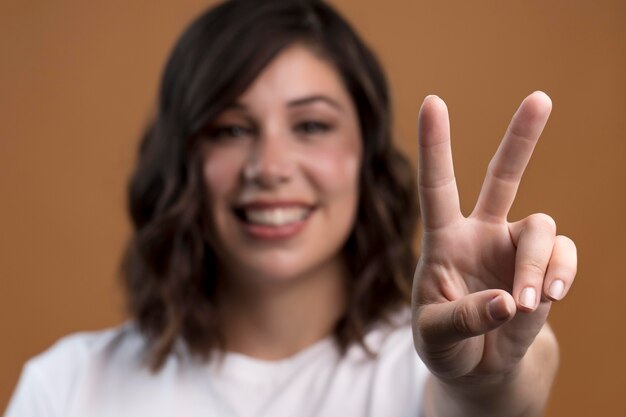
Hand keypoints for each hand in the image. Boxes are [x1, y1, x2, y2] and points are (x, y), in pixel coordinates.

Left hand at [411, 92, 576, 382]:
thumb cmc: (445, 345)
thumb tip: (510, 300)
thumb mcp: (435, 337)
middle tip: (540, 98)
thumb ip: (464, 319)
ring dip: (537, 265)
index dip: (435, 145)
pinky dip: (561, 274)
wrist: (478, 367)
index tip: (432, 101)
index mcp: (443, 240)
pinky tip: (548, 297)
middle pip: (502, 177)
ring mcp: (515, 250)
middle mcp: (481, 234)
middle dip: (521, 138)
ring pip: (542, 229)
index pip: (436, 187)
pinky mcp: (545, 269)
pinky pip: (565, 256)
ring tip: (530, 301)